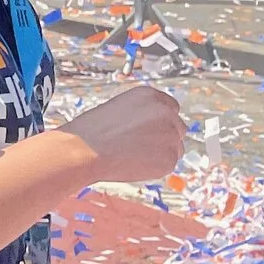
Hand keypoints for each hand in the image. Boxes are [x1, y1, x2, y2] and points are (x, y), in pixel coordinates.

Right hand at [61, 85, 185, 184]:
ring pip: (176, 148)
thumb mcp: (119, 107)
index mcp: (151, 96)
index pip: (172, 108)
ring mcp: (170, 136)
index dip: (162, 120)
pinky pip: (168, 164)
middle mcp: (165, 113)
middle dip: (165, 137)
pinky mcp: (170, 159)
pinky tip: (135, 163)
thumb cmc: (94, 130)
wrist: (85, 150)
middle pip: (178, 128)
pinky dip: (156, 167)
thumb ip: (143, 112)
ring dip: (162, 152)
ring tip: (134, 154)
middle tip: (143, 145)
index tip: (153, 129)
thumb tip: (155, 125)